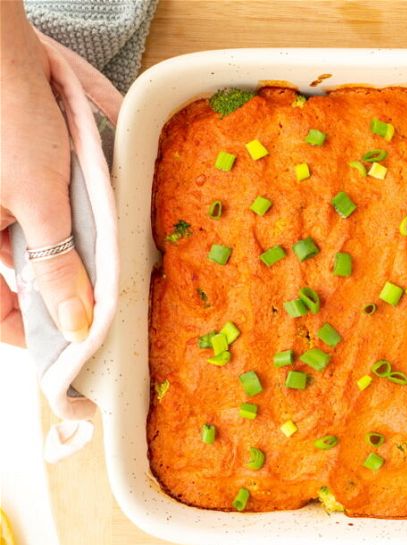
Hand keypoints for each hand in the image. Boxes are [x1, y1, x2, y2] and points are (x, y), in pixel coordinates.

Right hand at [1, 1, 93, 345]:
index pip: (0, 311)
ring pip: (53, 243)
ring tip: (115, 248)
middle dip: (73, 284)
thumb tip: (75, 324)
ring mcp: (9, 199)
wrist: (5, 53)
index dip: (36, 334)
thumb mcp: (39, 203)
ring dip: (86, 247)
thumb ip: (57, 264)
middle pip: (32, 276)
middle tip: (113, 295)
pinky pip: (63, 208)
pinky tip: (108, 207)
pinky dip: (87, 213)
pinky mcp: (33, 176)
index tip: (78, 348)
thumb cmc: (9, 123)